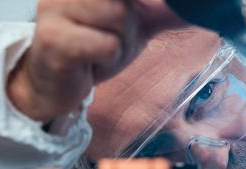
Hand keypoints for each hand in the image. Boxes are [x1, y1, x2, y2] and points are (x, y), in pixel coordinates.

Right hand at [7, 0, 185, 122]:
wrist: (57, 83)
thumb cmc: (91, 50)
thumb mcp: (128, 25)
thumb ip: (156, 12)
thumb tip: (192, 9)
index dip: (141, 4)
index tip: (142, 16)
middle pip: (127, 2)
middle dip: (130, 28)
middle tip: (109, 40)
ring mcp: (54, 10)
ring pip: (120, 19)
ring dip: (120, 45)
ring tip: (98, 52)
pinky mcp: (53, 39)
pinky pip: (108, 46)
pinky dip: (109, 61)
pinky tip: (90, 64)